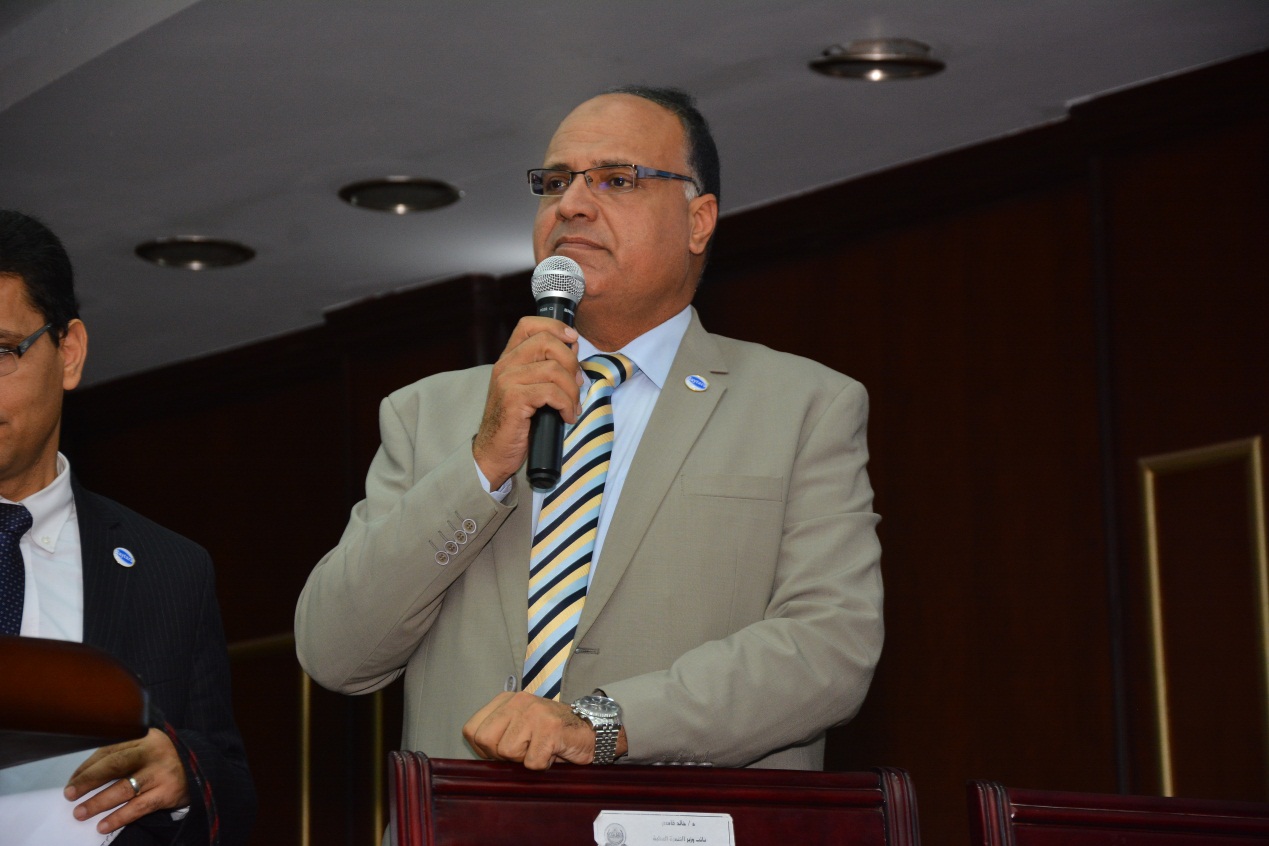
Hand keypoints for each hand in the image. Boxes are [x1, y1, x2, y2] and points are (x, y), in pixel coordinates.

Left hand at [64, 727, 189, 834]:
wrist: (203, 769)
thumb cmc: (167, 760)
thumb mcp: (149, 748)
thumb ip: (125, 755)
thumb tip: (87, 776)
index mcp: (145, 737)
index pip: (109, 750)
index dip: (88, 767)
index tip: (73, 781)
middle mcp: (153, 752)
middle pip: (114, 765)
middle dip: (88, 781)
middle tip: (70, 794)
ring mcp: (161, 773)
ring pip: (123, 788)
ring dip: (98, 802)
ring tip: (81, 813)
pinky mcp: (168, 793)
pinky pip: (138, 808)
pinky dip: (118, 818)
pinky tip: (103, 825)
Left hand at [463, 691, 613, 769]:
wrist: (592, 732)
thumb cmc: (553, 734)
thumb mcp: (520, 726)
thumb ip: (498, 734)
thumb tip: (479, 758)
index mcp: (507, 700)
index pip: (472, 729)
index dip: (484, 749)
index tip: (502, 752)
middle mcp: (519, 701)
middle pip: (485, 740)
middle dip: (502, 756)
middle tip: (524, 752)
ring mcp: (535, 713)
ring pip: (507, 752)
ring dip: (525, 760)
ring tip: (541, 749)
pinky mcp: (550, 729)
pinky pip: (532, 762)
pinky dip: (543, 765)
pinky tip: (554, 753)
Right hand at [473, 316, 582, 487]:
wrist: (494, 452)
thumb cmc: (516, 423)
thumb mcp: (529, 390)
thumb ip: (546, 369)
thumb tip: (574, 350)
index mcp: (509, 359)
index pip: (529, 325)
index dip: (555, 327)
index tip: (573, 341)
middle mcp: (505, 365)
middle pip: (547, 342)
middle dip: (571, 362)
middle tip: (576, 384)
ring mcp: (507, 381)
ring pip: (554, 369)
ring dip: (572, 390)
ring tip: (572, 406)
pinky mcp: (514, 400)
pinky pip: (551, 392)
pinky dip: (566, 405)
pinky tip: (566, 417)